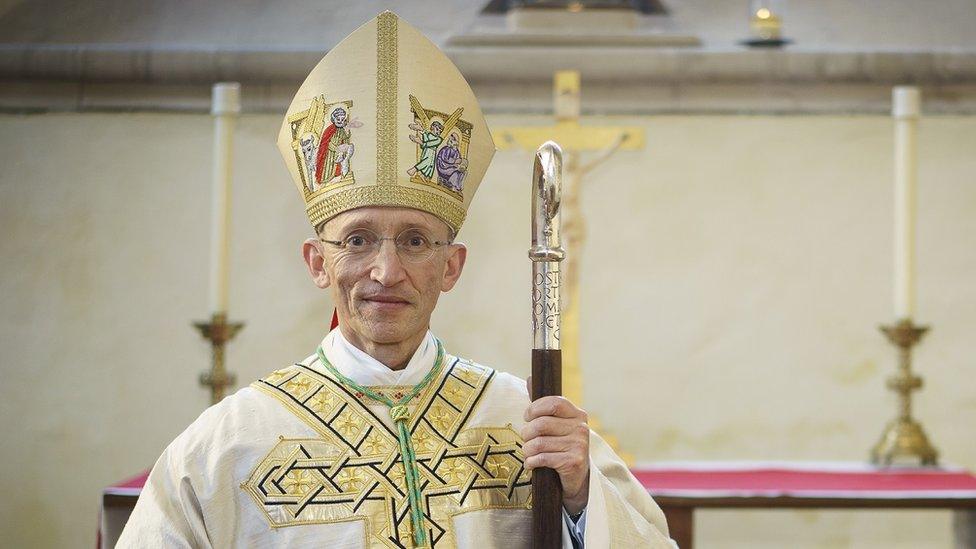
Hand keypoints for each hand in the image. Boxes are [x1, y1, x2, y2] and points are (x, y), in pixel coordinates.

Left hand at [521, 377, 589, 513]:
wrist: (577, 479)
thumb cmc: (561, 447)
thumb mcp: (555, 425)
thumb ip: (542, 405)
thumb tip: (530, 378)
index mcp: (578, 414)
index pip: (553, 403)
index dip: (535, 408)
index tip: (527, 417)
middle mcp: (581, 428)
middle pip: (541, 424)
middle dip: (526, 433)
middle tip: (526, 440)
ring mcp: (579, 445)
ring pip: (539, 443)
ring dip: (527, 450)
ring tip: (528, 454)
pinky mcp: (574, 462)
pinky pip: (542, 458)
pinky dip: (531, 462)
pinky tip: (532, 464)